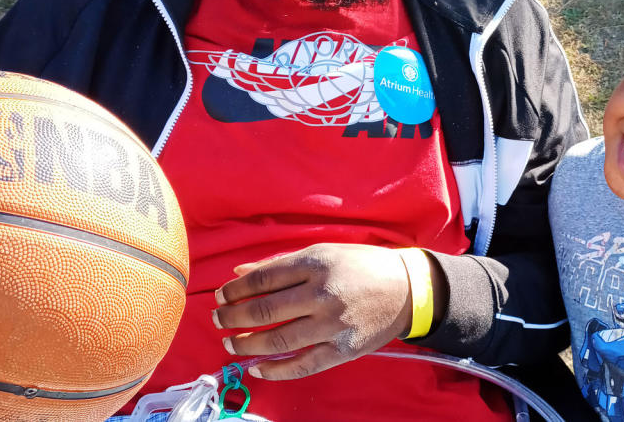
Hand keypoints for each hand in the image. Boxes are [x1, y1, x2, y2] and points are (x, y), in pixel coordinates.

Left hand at [212, 243, 412, 379]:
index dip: (236, 289)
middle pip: (265, 310)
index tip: (220, 295)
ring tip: (230, 343)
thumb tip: (240, 274)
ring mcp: (332, 325)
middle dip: (233, 317)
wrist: (407, 288)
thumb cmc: (362, 265)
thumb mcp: (324, 252)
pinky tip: (257, 368)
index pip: (264, 279)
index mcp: (316, 263)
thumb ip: (282, 263)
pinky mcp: (342, 350)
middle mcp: (322, 294)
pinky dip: (276, 370)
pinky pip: (302, 365)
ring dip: (247, 344)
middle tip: (217, 320)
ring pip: (278, 340)